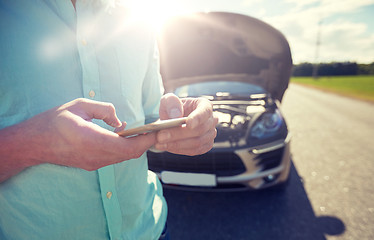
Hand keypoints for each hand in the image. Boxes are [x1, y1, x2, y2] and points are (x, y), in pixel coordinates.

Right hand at [0, 98, 155, 180]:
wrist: (33, 143)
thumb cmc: (53, 122)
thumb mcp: (78, 105)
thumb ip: (104, 110)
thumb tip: (121, 121)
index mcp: (91, 140)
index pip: (128, 146)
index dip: (146, 140)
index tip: (157, 130)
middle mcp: (95, 156)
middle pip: (130, 154)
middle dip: (145, 143)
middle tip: (154, 129)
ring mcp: (93, 163)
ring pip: (123, 158)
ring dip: (135, 146)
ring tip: (141, 131)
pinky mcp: (91, 165)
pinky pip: (115, 158)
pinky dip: (124, 149)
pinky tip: (123, 136)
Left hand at [155, 93, 217, 155]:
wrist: (173, 122)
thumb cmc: (172, 109)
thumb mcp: (168, 101)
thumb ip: (171, 102)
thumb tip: (176, 114)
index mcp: (205, 106)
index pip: (204, 112)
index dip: (197, 118)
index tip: (188, 124)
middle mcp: (211, 121)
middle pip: (199, 130)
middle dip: (179, 134)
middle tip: (161, 136)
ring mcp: (210, 135)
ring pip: (197, 143)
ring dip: (177, 144)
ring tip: (160, 143)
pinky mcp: (205, 146)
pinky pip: (194, 151)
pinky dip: (179, 150)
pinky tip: (167, 147)